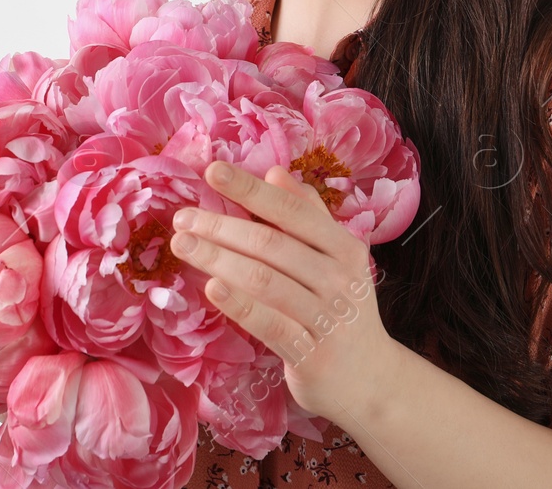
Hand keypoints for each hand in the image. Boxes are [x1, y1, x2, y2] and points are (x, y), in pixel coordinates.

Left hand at [168, 160, 401, 424]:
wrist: (369, 380)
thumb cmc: (339, 309)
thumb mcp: (335, 259)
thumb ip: (307, 214)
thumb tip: (274, 172)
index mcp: (344, 248)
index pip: (292, 210)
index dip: (251, 189)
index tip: (212, 171)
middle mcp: (339, 279)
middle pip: (271, 244)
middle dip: (222, 227)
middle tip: (182, 218)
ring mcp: (326, 318)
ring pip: (264, 281)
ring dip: (218, 259)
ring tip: (182, 246)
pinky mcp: (310, 354)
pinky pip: (269, 324)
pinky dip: (239, 304)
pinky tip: (210, 287)